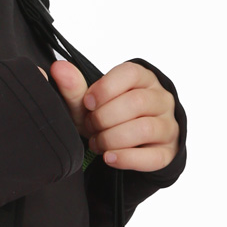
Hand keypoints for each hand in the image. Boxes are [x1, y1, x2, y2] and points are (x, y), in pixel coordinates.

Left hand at [48, 59, 179, 170]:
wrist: (128, 146)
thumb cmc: (109, 119)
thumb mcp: (89, 104)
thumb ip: (74, 88)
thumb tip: (59, 68)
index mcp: (143, 79)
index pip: (130, 74)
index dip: (105, 88)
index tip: (88, 103)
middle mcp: (161, 99)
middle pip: (136, 102)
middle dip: (105, 118)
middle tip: (91, 127)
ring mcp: (167, 126)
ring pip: (144, 129)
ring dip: (112, 138)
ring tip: (98, 143)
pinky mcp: (167, 152)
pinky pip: (151, 157)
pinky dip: (126, 158)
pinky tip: (109, 158)